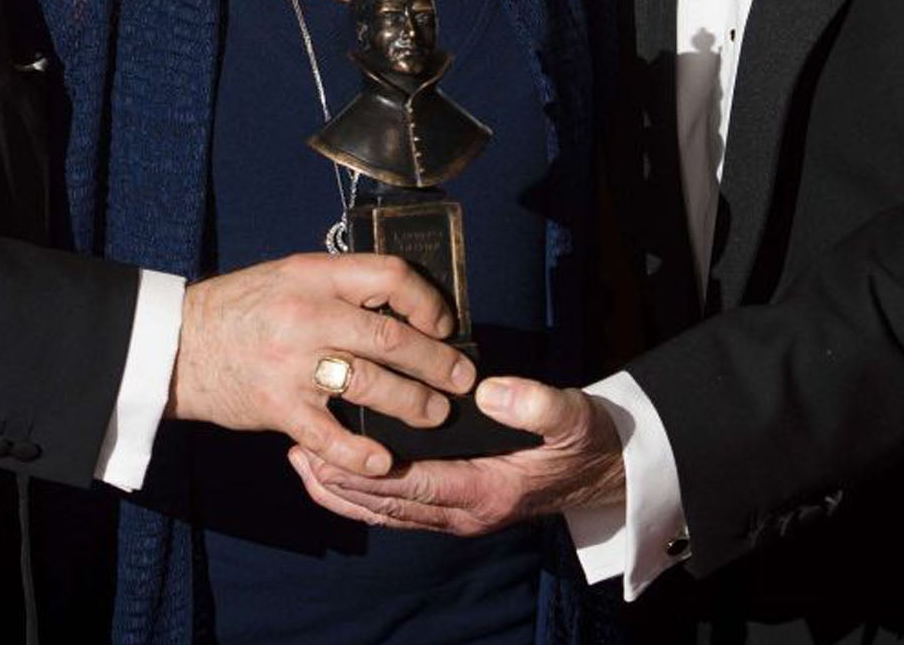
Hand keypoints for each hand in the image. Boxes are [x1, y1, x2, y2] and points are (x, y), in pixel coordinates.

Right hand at [169, 252, 473, 477]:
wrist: (176, 345)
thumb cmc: (239, 309)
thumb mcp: (288, 276)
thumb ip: (338, 286)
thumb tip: (401, 306)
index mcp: (314, 276)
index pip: (389, 276)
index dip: (427, 301)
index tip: (442, 324)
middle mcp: (306, 315)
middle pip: (391, 336)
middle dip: (437, 361)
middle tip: (462, 379)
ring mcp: (292, 363)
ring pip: (371, 383)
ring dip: (413, 403)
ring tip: (435, 414)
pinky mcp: (277, 406)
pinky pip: (328, 434)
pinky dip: (360, 452)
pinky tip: (384, 460)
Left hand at [288, 375, 625, 535]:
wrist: (606, 469)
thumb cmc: (587, 440)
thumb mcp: (573, 416)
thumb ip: (536, 403)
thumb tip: (488, 390)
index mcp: (488, 489)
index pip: (416, 483)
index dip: (368, 472)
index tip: (326, 449)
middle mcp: (467, 511)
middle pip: (389, 504)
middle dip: (340, 481)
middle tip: (296, 448)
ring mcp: (460, 513)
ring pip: (388, 511)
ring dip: (343, 490)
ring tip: (300, 458)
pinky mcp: (455, 504)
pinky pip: (399, 508)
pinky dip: (363, 495)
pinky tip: (336, 472)